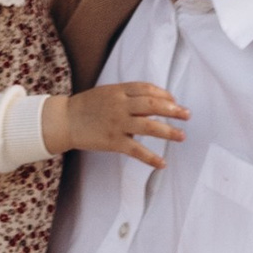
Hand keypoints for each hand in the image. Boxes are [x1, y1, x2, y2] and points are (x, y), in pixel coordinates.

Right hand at [47, 76, 187, 168]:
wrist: (65, 120)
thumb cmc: (86, 106)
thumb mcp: (107, 93)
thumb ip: (127, 94)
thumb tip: (152, 101)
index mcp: (118, 91)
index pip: (147, 89)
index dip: (164, 94)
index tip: (174, 101)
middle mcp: (120, 105)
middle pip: (152, 105)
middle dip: (173, 110)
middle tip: (187, 115)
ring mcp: (117, 123)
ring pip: (149, 126)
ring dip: (168, 131)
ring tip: (182, 136)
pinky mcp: (113, 141)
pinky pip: (136, 150)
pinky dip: (151, 158)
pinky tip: (162, 164)